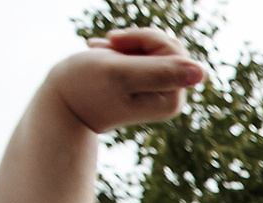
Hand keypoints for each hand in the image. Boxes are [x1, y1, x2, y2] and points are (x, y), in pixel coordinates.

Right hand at [47, 29, 204, 134]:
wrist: (61, 104)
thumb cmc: (84, 86)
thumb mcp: (121, 74)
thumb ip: (159, 71)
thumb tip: (201, 72)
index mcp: (171, 97)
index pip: (175, 50)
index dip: (145, 38)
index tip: (117, 43)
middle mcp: (171, 96)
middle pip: (169, 47)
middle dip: (137, 40)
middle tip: (110, 45)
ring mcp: (159, 90)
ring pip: (155, 47)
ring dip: (126, 43)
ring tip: (102, 50)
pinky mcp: (146, 83)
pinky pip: (143, 52)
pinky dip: (121, 48)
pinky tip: (101, 51)